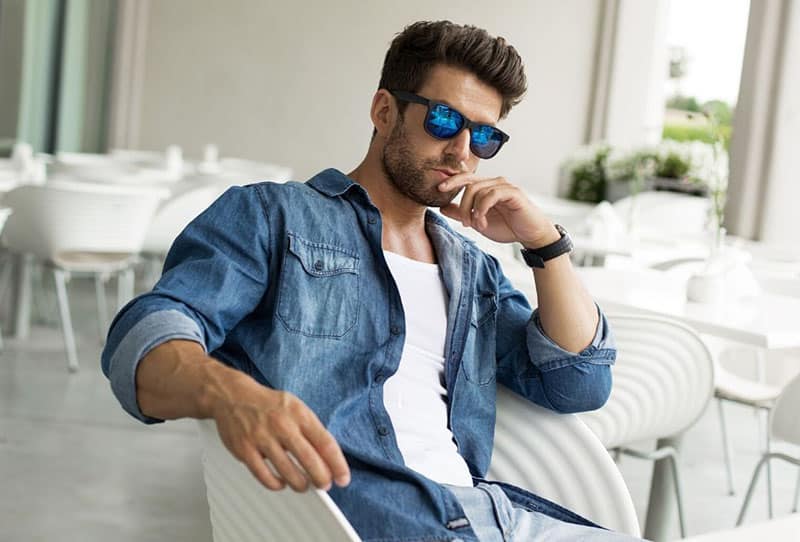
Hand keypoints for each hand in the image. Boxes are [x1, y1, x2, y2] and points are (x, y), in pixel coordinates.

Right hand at [211, 374, 350, 491]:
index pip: (325, 443)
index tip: (343, 478)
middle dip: (321, 478)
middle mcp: (282, 425)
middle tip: (324, 485)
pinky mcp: (245, 449)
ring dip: (300, 484)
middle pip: (309, 460)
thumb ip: (311, 430)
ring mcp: (262, 438)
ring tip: (303, 485)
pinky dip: (276, 484)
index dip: (337, 464)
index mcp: (299, 414)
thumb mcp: (296, 408)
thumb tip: (328, 458)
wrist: (233, 396)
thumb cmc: (269, 405)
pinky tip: (281, 483)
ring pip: (287, 472)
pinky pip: (264, 476)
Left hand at [437, 173, 558, 247]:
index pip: (466, 179)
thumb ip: (461, 213)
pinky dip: (482, 208)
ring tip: (477, 225)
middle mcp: (495, 183)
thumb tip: (443, 207)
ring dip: (473, 210)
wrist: (530, 235)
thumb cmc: (507, 226)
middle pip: (469, 184)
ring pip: (478, 190)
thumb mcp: (479, 222)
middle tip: (464, 223)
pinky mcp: (513, 192)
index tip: (439, 189)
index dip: (452, 181)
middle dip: (462, 205)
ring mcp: (504, 186)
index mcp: (486, 187)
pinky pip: (491, 194)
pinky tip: (482, 221)